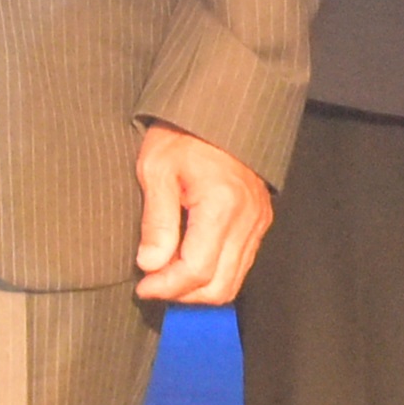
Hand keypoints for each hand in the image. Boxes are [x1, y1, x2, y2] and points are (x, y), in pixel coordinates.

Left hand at [133, 124, 273, 304]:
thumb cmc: (184, 134)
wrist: (220, 109)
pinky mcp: (260, 221)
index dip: (166, 286)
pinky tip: (190, 261)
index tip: (143, 285)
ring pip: (234, 281)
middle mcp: (247, 219)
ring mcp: (258, 221)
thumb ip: (155, 221)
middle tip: (154, 284)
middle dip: (183, 295)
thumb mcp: (156, 169)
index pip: (197, 270)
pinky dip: (215, 274)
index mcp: (222, 205)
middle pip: (220, 286)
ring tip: (169, 275)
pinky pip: (241, 264)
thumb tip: (150, 265)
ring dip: (199, 289)